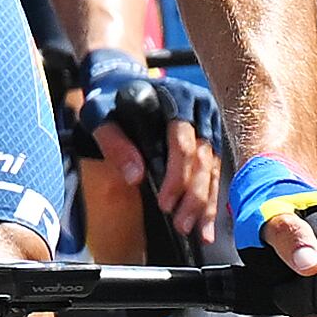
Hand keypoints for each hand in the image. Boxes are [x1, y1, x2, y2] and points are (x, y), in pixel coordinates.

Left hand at [76, 47, 224, 239]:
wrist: (121, 83)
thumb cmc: (110, 99)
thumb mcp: (100, 116)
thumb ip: (115, 144)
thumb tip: (135, 176)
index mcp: (176, 98)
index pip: (182, 142)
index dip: (176, 176)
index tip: (165, 204)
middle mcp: (199, 108)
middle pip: (204, 158)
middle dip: (194, 197)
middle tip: (182, 225)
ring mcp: (209, 123)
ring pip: (214, 167)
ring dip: (207, 203)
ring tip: (199, 232)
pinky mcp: (211, 137)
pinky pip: (216, 171)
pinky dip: (212, 199)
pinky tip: (207, 224)